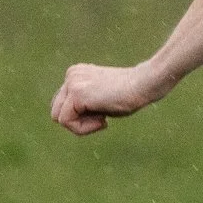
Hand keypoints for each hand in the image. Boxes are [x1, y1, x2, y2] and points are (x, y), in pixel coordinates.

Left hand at [51, 62, 169, 134]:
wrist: (145, 84)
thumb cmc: (131, 94)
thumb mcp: (102, 98)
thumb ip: (85, 104)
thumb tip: (70, 120)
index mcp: (76, 74)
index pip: (63, 104)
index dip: (81, 117)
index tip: (103, 115)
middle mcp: (71, 75)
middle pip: (56, 111)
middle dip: (77, 121)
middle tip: (102, 119)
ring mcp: (72, 83)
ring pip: (58, 117)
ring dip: (80, 126)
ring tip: (102, 120)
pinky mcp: (76, 93)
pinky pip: (66, 121)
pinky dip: (83, 128)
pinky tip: (103, 121)